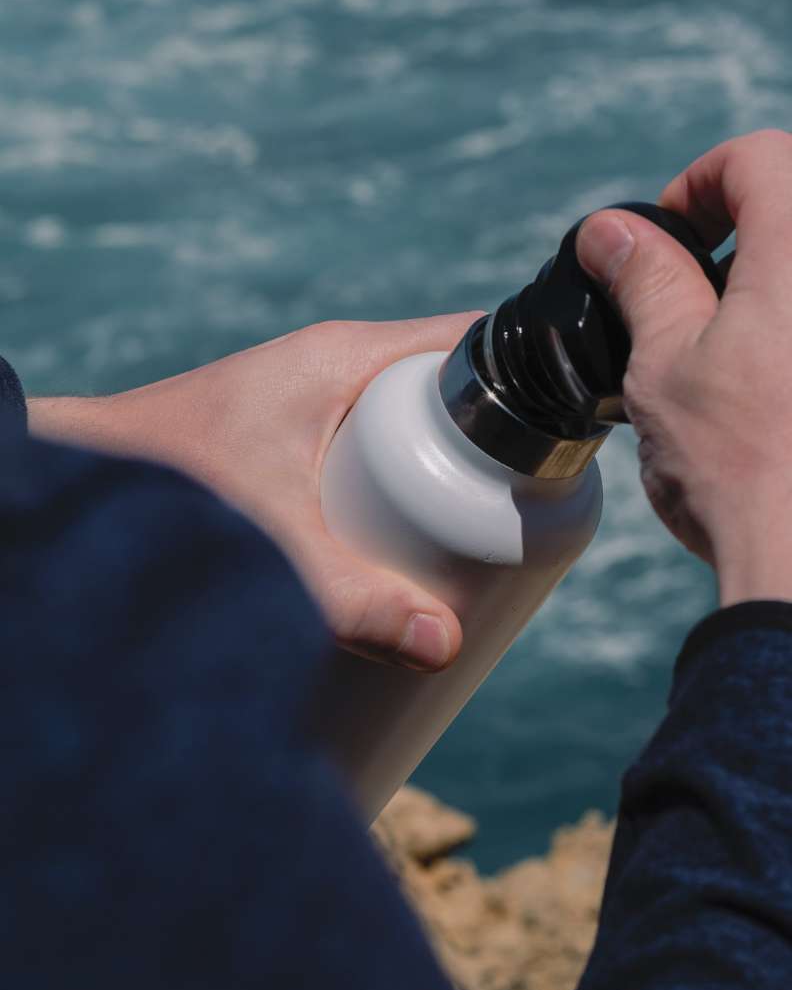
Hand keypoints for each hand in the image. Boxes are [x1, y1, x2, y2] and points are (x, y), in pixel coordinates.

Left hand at [29, 314, 481, 669]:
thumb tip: (448, 646)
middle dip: (492, 450)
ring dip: (445, 470)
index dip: (525, 387)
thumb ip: (355, 599)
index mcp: (345, 356)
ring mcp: (312, 396)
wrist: (77, 478)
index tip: (562, 451)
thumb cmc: (164, 485)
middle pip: (449, 393)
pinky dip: (402, 481)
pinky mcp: (293, 433)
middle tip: (525, 520)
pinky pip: (374, 443)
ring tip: (480, 537)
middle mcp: (334, 365)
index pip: (469, 343)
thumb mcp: (275, 543)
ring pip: (409, 421)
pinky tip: (409, 535)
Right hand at [575, 128, 791, 606]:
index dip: (699, 182)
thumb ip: (644, 279)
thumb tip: (609, 232)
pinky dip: (780, 340)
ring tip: (726, 357)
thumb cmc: (738, 469)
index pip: (761, 157)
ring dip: (763, 294)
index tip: (667, 239)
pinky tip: (768, 395)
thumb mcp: (665, 364)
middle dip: (737, 239)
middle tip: (691, 300)